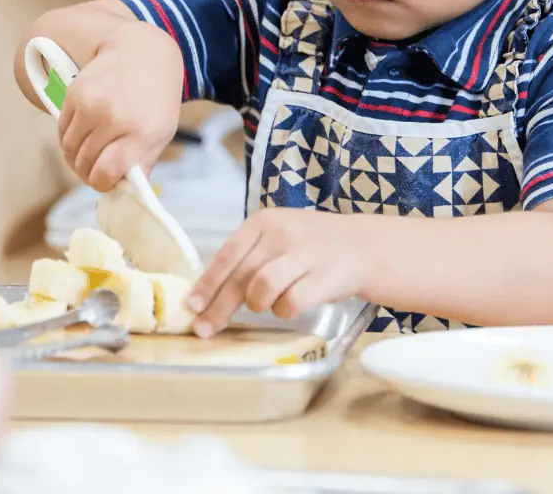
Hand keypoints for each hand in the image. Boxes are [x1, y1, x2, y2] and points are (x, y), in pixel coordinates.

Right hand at [58, 19, 183, 190]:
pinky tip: (83, 133)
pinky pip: (62, 129)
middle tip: (95, 171)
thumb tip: (127, 194)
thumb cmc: (156, 97)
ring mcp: (91, 105)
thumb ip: (143, 163)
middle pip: (84, 163)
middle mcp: (113, 118)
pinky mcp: (75, 94)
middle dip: (87, 172)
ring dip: (75, 157)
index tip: (104, 182)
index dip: (101, 184)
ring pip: (69, 148)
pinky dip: (69, 137)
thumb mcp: (161, 131)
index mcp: (140, 132)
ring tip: (87, 154)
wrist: (142, 52)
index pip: (105, 173)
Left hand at [186, 208, 369, 336]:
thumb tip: (206, 293)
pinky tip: (290, 305)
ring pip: (261, 289)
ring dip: (257, 304)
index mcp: (265, 221)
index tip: (191, 305)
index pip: (228, 254)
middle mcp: (282, 233)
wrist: (362, 245)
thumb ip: (248, 257)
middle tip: (204, 330)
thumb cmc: (311, 246)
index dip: (207, 283)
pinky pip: (289, 304)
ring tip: (266, 303)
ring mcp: (304, 253)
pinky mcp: (323, 276)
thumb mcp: (278, 238)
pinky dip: (284, 311)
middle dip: (219, 308)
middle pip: (240, 276)